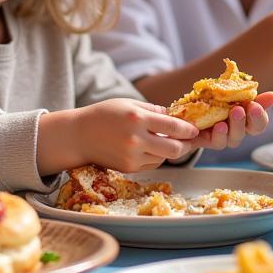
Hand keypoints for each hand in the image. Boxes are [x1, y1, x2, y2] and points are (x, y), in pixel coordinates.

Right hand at [70, 98, 199, 172]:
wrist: (78, 136)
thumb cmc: (103, 115)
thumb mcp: (128, 103)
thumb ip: (152, 110)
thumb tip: (175, 117)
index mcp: (137, 118)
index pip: (173, 126)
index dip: (188, 129)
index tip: (194, 129)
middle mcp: (136, 139)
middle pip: (175, 148)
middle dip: (185, 144)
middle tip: (187, 139)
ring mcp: (132, 156)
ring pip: (164, 158)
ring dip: (168, 150)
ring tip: (163, 140)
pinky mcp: (129, 168)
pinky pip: (152, 164)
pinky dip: (155, 156)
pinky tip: (147, 147)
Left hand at [194, 92, 272, 150]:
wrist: (185, 111)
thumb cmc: (210, 101)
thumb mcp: (228, 94)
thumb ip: (248, 95)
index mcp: (245, 118)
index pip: (260, 122)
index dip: (261, 115)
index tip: (256, 105)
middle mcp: (237, 130)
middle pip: (251, 131)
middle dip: (252, 119)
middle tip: (248, 108)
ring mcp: (224, 137)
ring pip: (235, 138)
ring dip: (236, 126)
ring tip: (234, 113)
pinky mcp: (208, 141)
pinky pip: (218, 142)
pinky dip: (220, 135)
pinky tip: (219, 125)